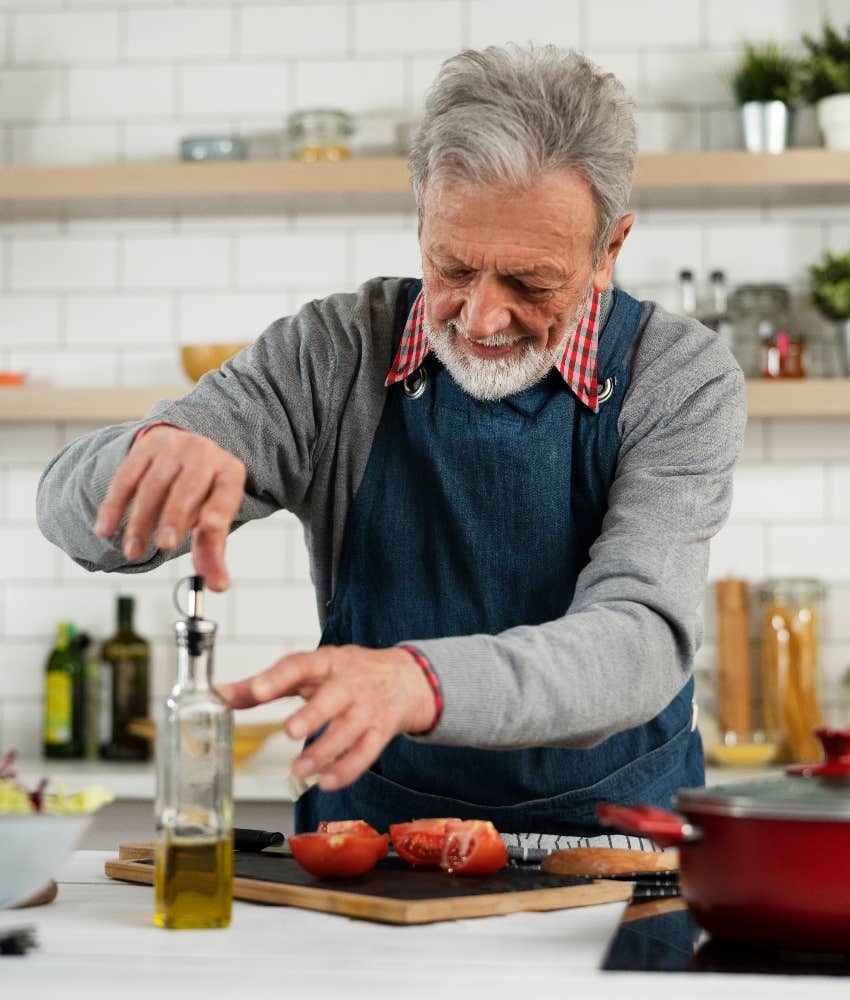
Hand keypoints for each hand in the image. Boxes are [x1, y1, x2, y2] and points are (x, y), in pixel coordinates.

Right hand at [93, 425, 245, 590]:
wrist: (186, 449)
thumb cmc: (203, 493)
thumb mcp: (214, 517)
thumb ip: (212, 551)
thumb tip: (217, 585)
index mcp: (228, 473)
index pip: (226, 493)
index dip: (219, 510)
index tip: (212, 528)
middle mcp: (203, 455)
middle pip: (188, 488)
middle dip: (174, 517)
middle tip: (165, 546)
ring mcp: (172, 448)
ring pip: (152, 486)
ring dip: (140, 521)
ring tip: (133, 552)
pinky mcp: (144, 449)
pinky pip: (125, 479)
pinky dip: (114, 506)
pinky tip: (105, 530)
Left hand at [220, 645, 437, 790]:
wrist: (406, 678)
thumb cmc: (348, 673)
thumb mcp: (310, 671)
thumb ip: (265, 684)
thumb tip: (219, 694)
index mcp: (326, 663)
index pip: (300, 665)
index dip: (278, 677)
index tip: (258, 690)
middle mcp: (349, 684)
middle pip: (332, 698)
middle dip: (312, 715)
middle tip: (290, 731)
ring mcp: (368, 708)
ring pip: (348, 731)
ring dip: (324, 752)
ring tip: (299, 770)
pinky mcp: (381, 732)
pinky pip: (366, 754)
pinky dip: (346, 770)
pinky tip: (326, 781)